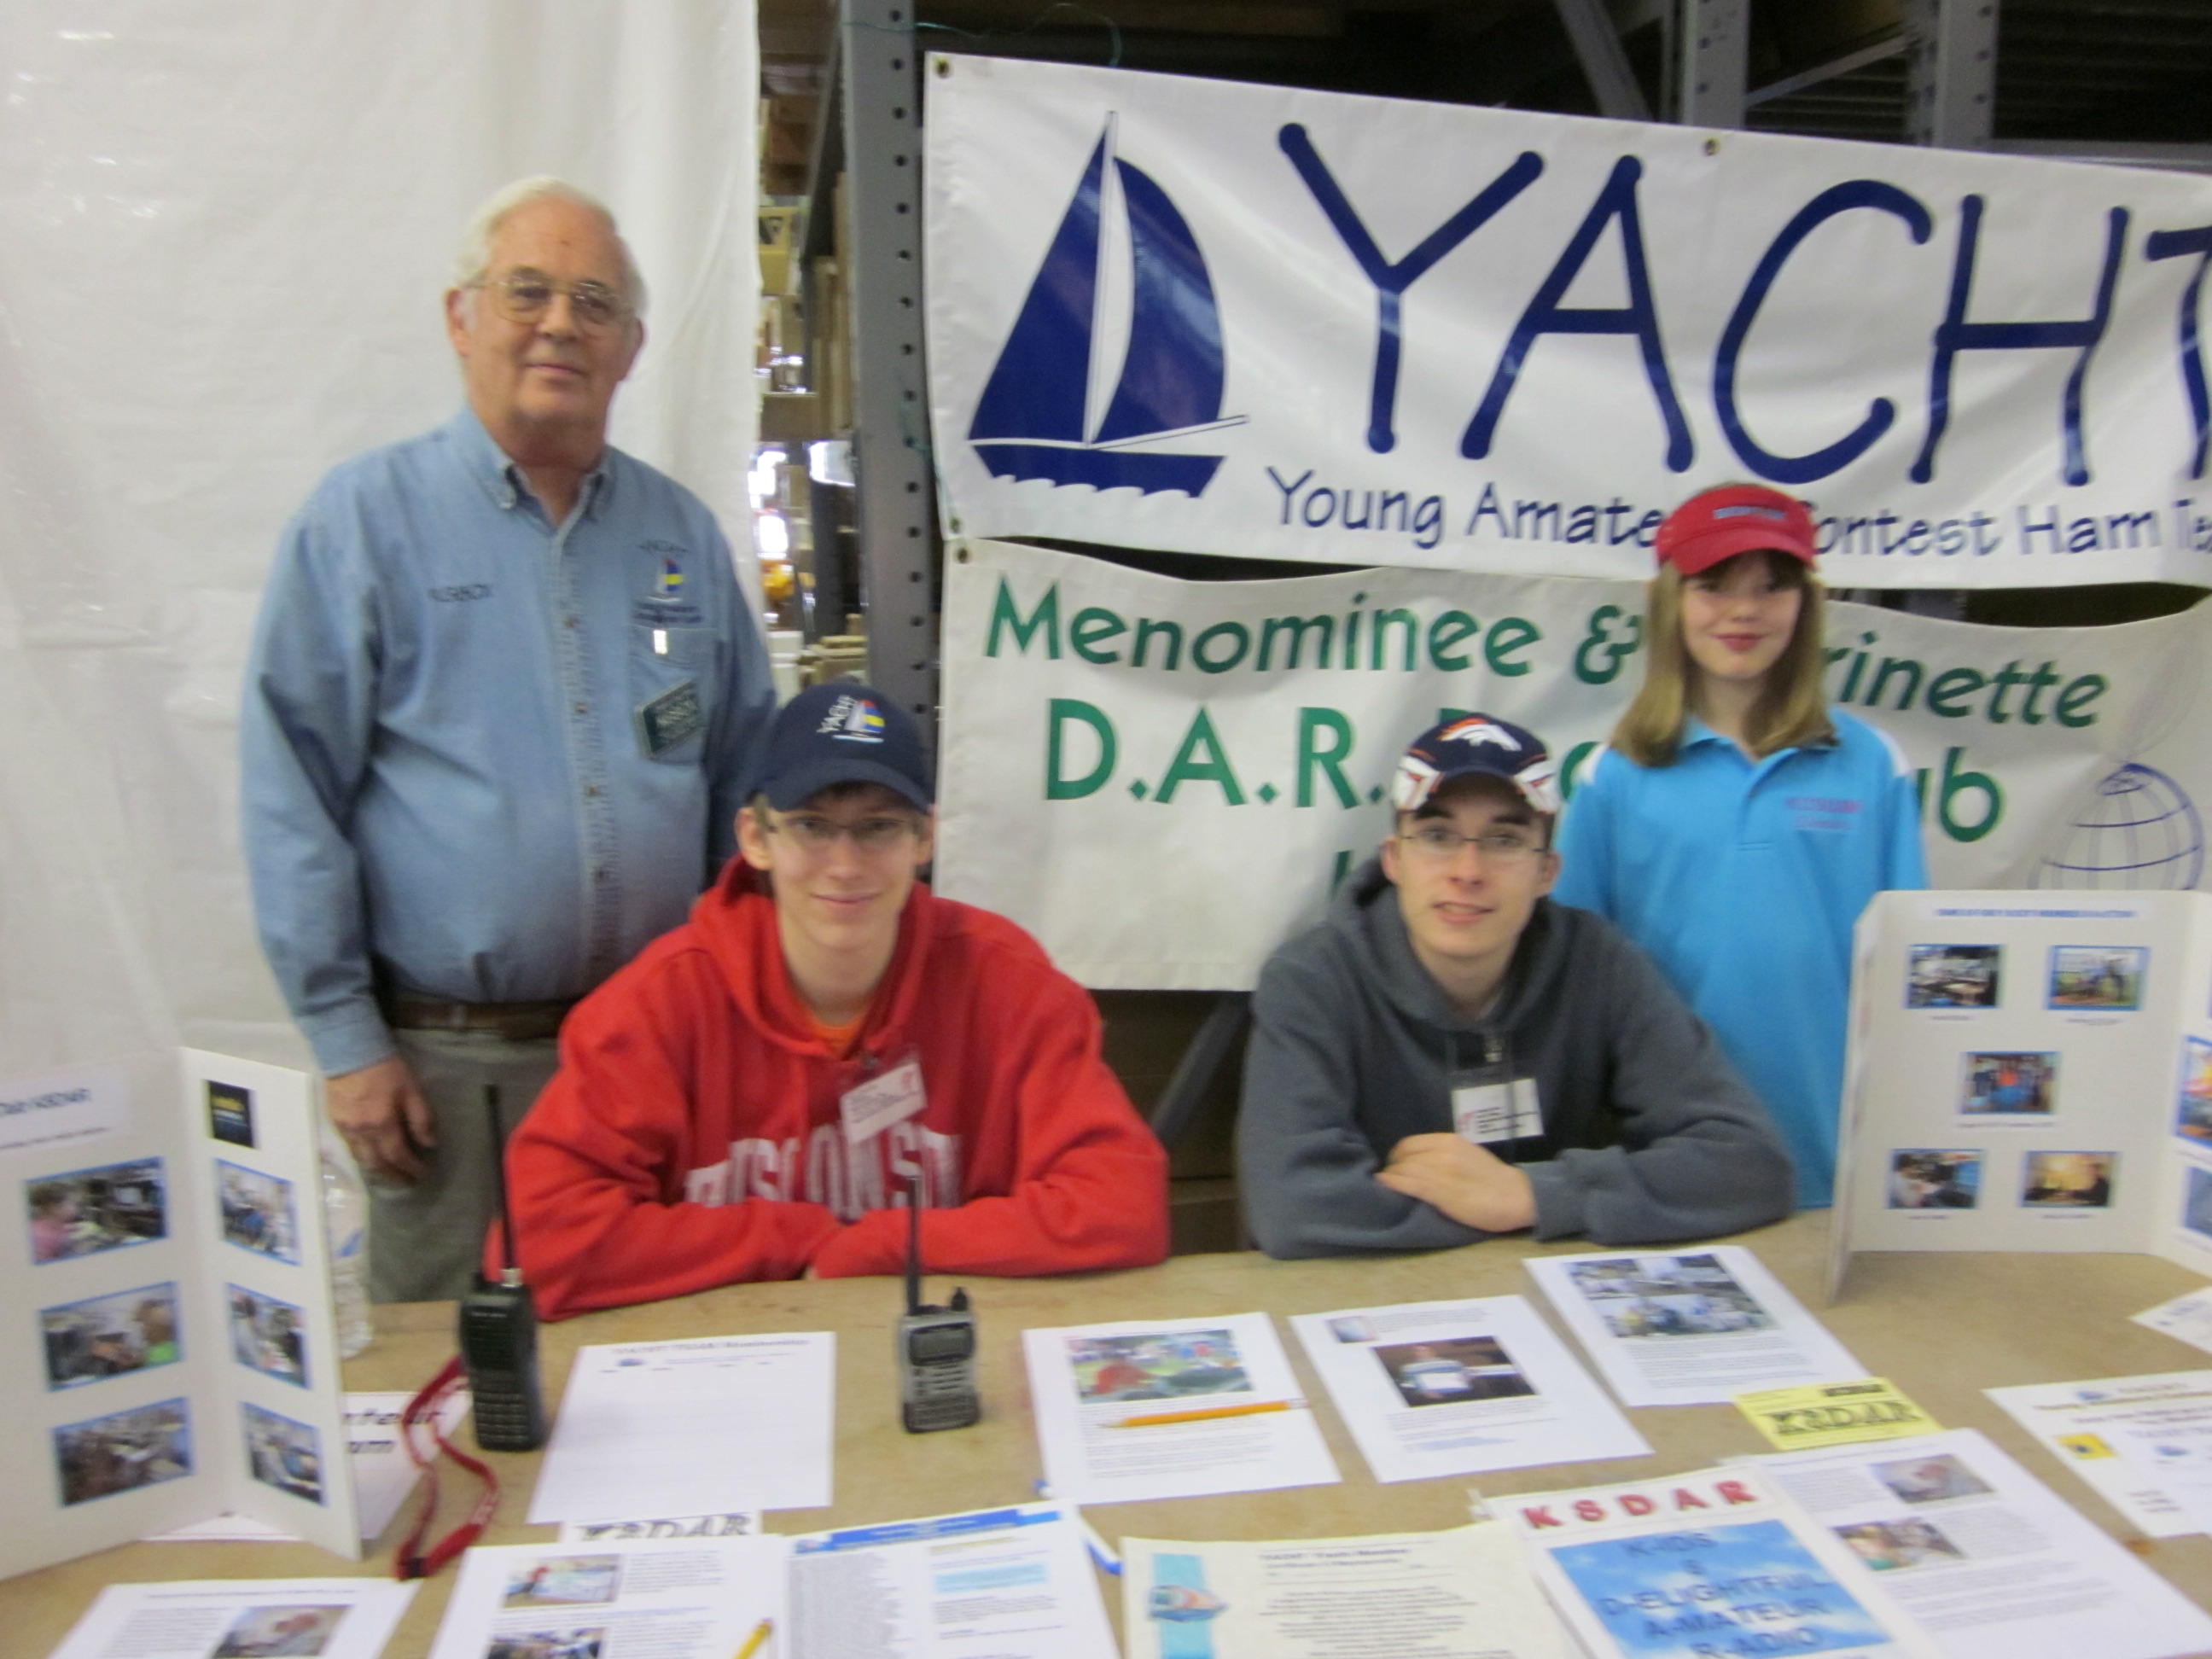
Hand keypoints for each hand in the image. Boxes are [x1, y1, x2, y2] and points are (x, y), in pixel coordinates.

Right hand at [326, 1055, 435, 1182]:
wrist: (349, 1050)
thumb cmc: (385, 1067)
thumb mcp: (411, 1089)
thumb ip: (421, 1118)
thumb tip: (430, 1143)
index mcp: (382, 1123)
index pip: (398, 1155)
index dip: (411, 1168)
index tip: (422, 1174)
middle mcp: (361, 1132)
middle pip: (376, 1165)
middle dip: (393, 1177)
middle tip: (406, 1183)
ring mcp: (344, 1128)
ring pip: (360, 1159)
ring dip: (376, 1171)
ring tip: (390, 1174)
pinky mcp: (334, 1121)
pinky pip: (349, 1148)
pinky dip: (363, 1157)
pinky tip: (371, 1157)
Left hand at [1376, 1133, 1536, 1232]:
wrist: (1517, 1196)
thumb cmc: (1494, 1180)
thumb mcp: (1467, 1155)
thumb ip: (1445, 1155)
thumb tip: (1421, 1162)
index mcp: (1449, 1141)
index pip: (1409, 1144)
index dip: (1397, 1156)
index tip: (1395, 1166)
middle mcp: (1442, 1152)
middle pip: (1404, 1157)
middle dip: (1393, 1168)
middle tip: (1391, 1180)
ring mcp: (1441, 1171)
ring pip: (1403, 1170)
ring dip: (1391, 1178)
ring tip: (1387, 1187)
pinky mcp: (1441, 1192)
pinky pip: (1409, 1184)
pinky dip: (1393, 1184)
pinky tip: (1385, 1186)